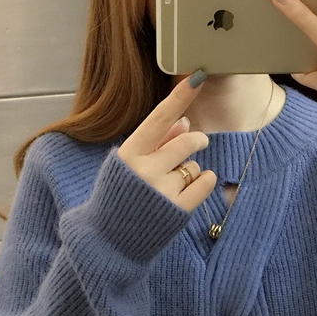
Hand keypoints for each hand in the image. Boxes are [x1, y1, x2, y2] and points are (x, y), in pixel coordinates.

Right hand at [117, 76, 216, 211]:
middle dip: (196, 140)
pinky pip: (205, 183)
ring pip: (194, 165)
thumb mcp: (130, 164)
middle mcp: (146, 170)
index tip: (198, 76)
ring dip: (191, 169)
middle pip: (186, 142)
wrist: (110, 239)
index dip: (180, 96)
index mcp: (130, 153)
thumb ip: (157, 142)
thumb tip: (185, 121)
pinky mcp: (178, 210)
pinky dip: (205, 181)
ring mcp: (162, 191)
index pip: (159, 117)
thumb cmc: (120, 195)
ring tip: (173, 183)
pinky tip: (196, 184)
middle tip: (199, 142)